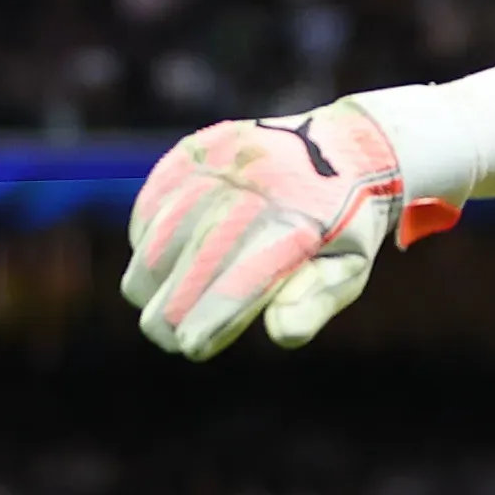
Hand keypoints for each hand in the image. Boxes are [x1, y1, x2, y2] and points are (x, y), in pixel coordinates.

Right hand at [121, 104, 455, 358]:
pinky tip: (154, 261)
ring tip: (152, 307)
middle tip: (164, 338)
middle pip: (194, 258)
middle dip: (170, 306)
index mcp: (300, 222)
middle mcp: (256, 186)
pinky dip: (146, 236)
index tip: (190, 347)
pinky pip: (154, 201)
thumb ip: (314, 303)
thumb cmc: (343, 228)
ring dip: (149, 275)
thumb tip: (280, 335)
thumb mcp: (348, 269)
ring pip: (162, 229)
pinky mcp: (195, 151)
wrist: (344, 148)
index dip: (210, 316)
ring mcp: (221, 162)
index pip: (242, 279)